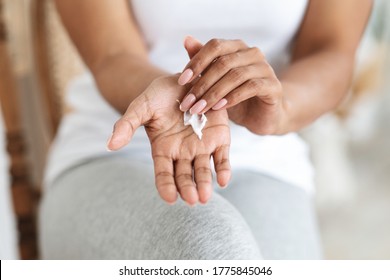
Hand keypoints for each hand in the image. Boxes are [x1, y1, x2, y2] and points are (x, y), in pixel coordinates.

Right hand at [107, 75, 230, 204]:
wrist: (183, 80)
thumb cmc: (158, 96)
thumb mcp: (141, 107)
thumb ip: (127, 125)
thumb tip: (110, 145)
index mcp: (163, 150)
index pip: (164, 173)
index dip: (166, 186)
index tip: (170, 198)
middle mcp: (183, 153)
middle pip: (185, 176)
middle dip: (188, 189)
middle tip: (193, 200)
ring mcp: (202, 147)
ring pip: (203, 170)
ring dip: (205, 183)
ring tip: (205, 196)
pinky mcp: (219, 138)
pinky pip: (222, 157)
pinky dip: (223, 169)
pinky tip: (223, 180)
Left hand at [178, 36, 287, 134]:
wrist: (262, 115)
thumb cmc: (237, 96)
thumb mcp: (216, 81)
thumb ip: (203, 62)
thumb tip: (186, 39)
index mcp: (237, 47)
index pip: (215, 46)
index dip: (196, 62)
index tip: (181, 81)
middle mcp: (252, 53)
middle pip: (223, 62)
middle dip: (201, 83)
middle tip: (188, 102)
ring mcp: (265, 68)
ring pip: (235, 75)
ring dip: (214, 93)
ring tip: (200, 108)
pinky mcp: (273, 85)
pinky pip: (251, 87)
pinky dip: (232, 97)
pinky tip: (219, 107)